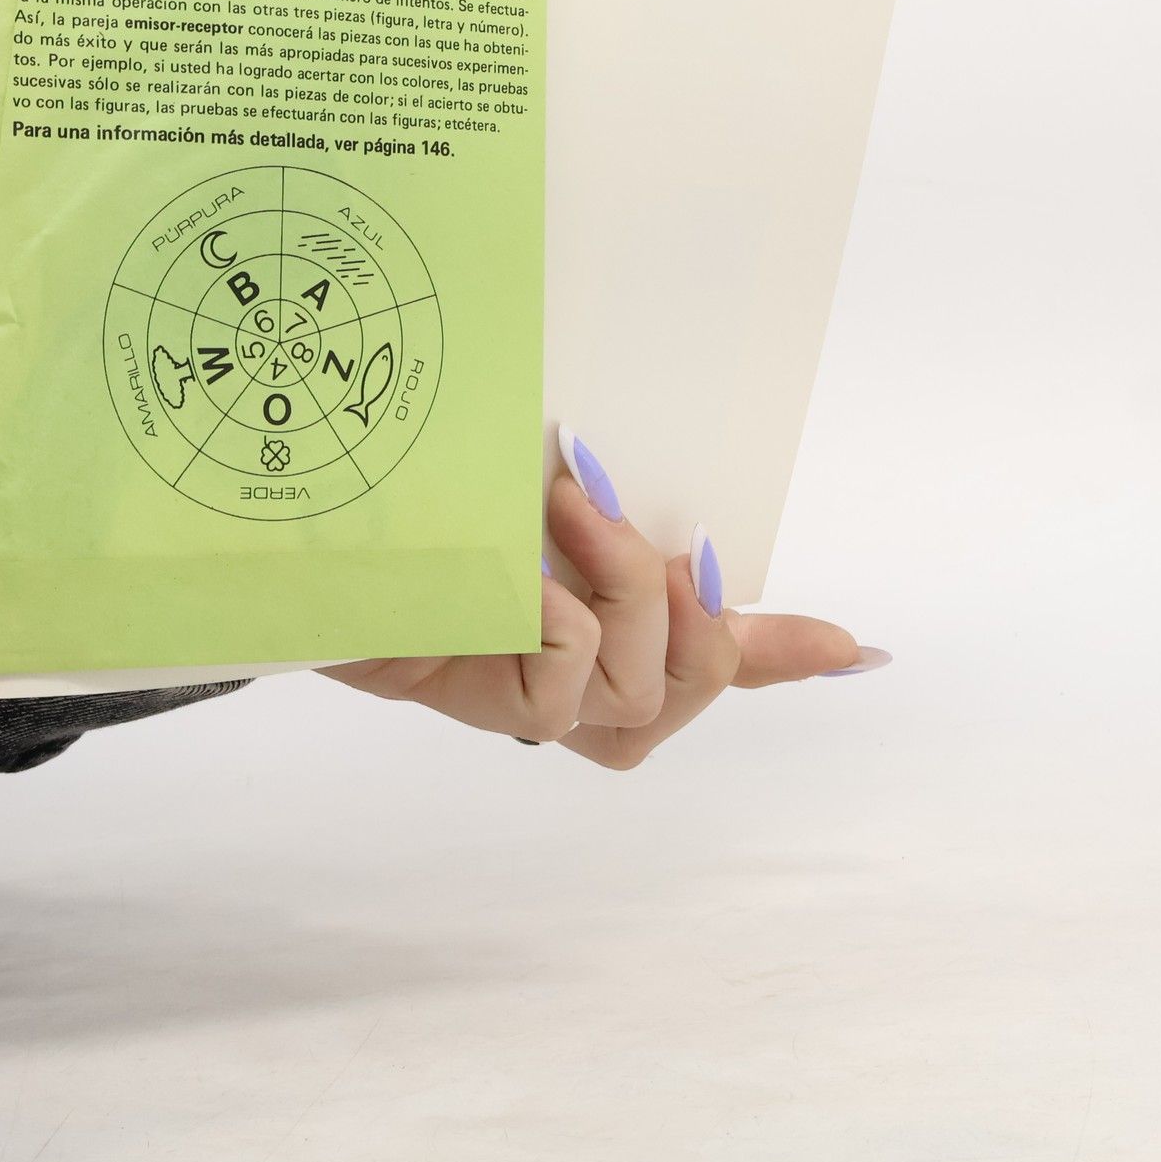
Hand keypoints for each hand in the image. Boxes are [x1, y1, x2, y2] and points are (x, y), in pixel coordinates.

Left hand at [320, 430, 887, 765]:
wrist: (301, 541)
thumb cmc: (413, 506)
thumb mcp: (524, 490)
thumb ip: (592, 497)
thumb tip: (623, 455)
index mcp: (598, 628)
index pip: (713, 657)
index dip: (785, 656)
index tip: (858, 647)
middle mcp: (576, 679)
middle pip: (692, 681)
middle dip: (693, 605)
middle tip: (642, 524)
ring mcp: (533, 700)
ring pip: (641, 689)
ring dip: (625, 592)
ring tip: (570, 507)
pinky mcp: (488, 706)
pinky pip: (570, 690)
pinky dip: (560, 628)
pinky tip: (522, 588)